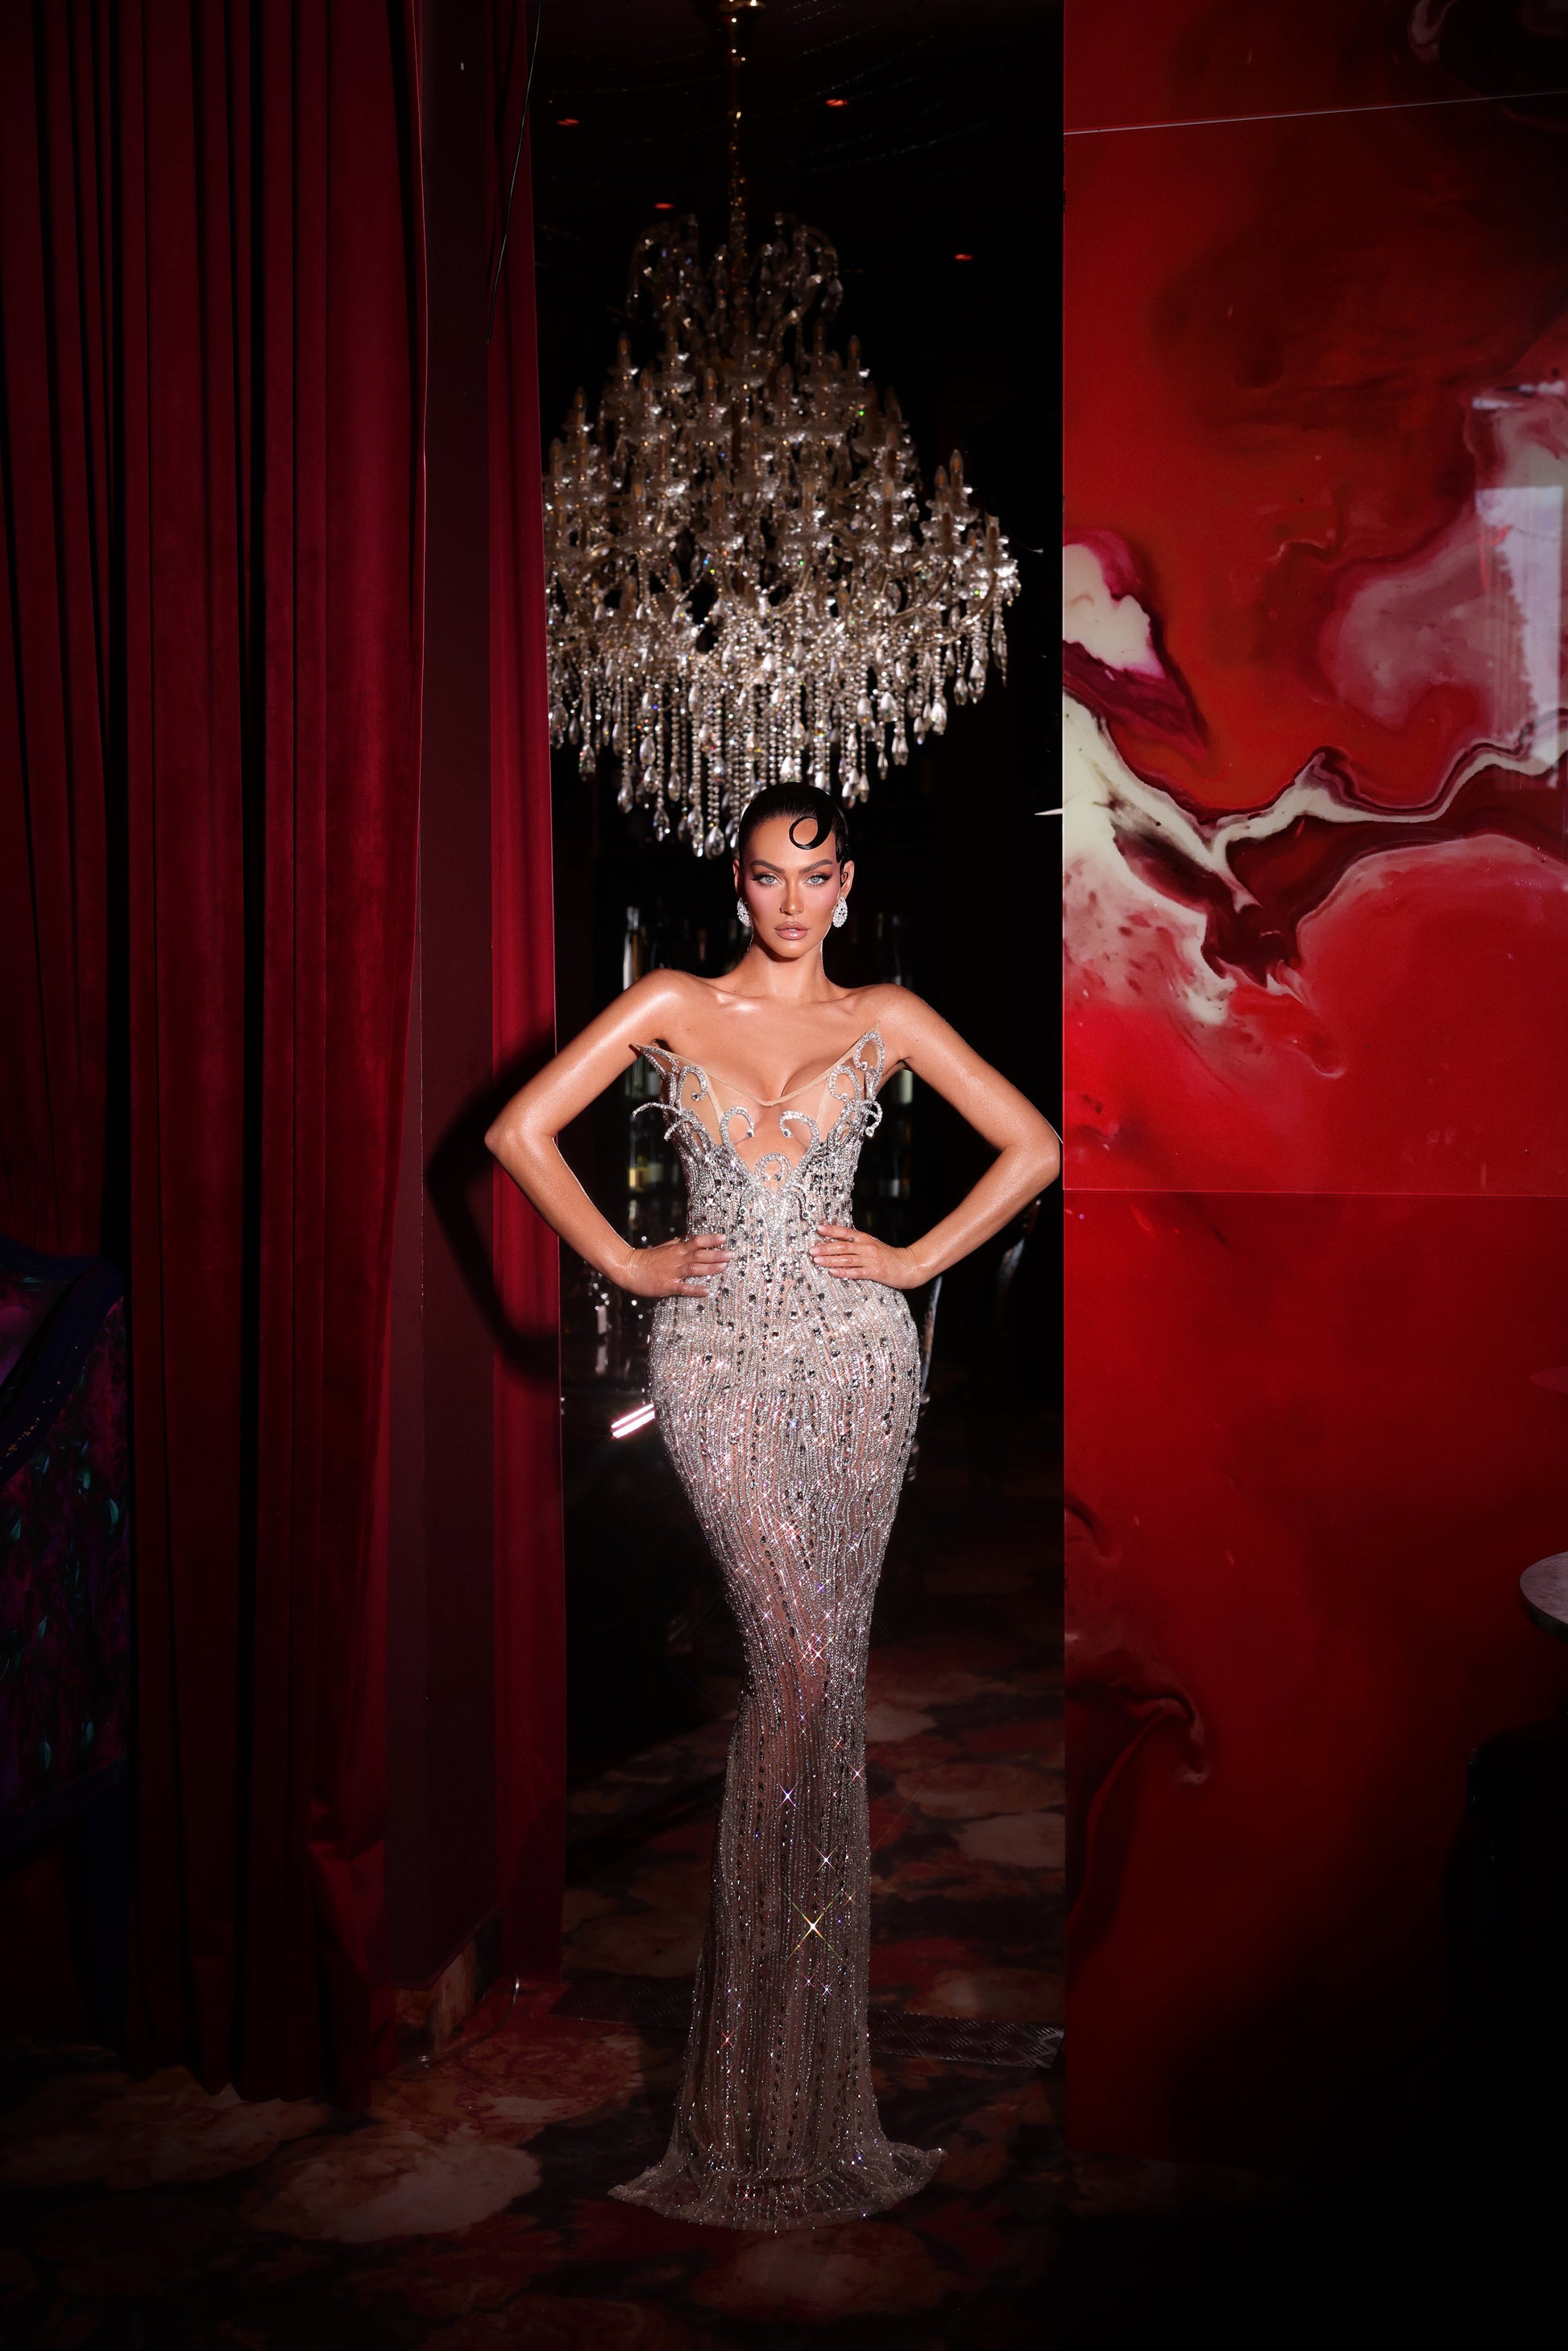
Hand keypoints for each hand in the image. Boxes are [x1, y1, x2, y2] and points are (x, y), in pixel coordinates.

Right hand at [615, 1232, 729, 1297]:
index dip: (710, 1240)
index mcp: (676, 1249)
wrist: (629, 1268)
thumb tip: (690, 1238)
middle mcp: (677, 1259)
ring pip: (695, 1269)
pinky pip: (684, 1288)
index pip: (696, 1242)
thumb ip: (678, 1244)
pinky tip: (707, 1290)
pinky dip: (695, 1289)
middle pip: (699, 1255)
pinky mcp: (668, 1285)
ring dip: (710, 1268)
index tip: (723, 1238)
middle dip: (716, 1255)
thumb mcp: (664, 1248)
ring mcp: (673, 1273)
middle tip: (730, 1254)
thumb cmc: (648, 1258)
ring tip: (724, 1267)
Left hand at [811, 1223, 921, 1287]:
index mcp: (865, 1238)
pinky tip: (833, 1272)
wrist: (908, 1265)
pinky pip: (855, 1272)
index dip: (831, 1230)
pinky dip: (843, 1272)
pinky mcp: (874, 1272)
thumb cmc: (889, 1255)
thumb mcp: (873, 1244)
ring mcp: (870, 1260)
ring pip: (846, 1259)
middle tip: (812, 1250)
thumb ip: (858, 1243)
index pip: (845, 1232)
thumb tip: (838, 1241)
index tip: (818, 1228)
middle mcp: (866, 1247)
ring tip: (817, 1261)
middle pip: (842, 1246)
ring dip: (830, 1260)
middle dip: (825, 1248)